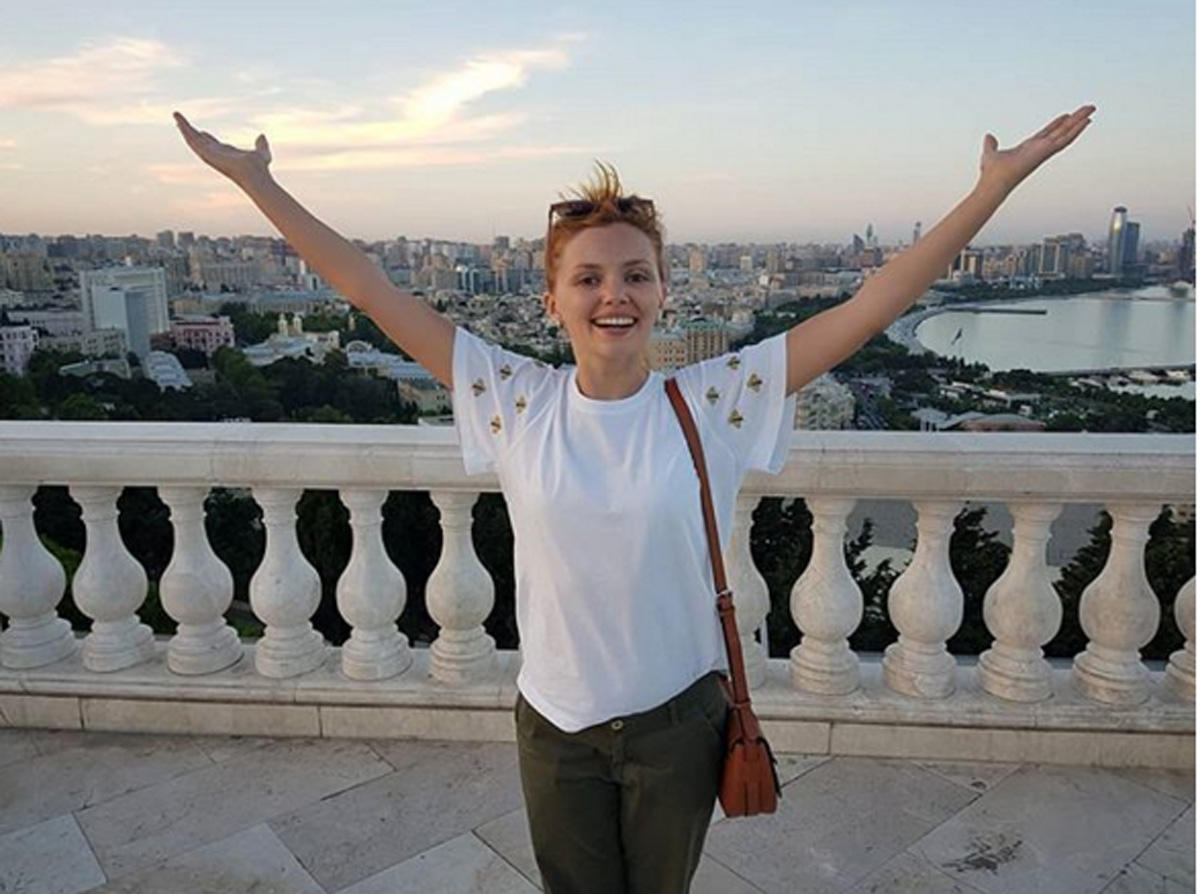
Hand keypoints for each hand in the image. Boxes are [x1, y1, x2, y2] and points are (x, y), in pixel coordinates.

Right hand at [173, 111, 272, 188]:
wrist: (255, 175)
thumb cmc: (259, 168)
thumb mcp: (262, 152)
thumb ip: (261, 145)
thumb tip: (262, 136)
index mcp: (226, 154)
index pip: (213, 145)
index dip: (207, 138)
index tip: (202, 132)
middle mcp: (216, 154)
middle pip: (200, 141)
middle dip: (190, 131)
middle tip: (180, 120)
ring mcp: (210, 154)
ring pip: (193, 139)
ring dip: (184, 127)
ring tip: (176, 116)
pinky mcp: (207, 153)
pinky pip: (192, 140)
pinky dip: (185, 131)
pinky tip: (179, 122)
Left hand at [978, 104, 1095, 193]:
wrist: (992, 183)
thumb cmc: (991, 174)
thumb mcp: (990, 153)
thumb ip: (991, 145)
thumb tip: (988, 136)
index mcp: (1029, 148)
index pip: (1046, 133)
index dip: (1056, 124)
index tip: (1066, 115)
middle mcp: (1039, 149)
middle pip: (1061, 131)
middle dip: (1074, 120)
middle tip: (1087, 109)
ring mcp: (1044, 151)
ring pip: (1066, 133)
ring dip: (1080, 121)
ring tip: (1091, 109)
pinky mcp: (1046, 152)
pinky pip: (1065, 140)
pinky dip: (1076, 130)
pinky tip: (1086, 121)